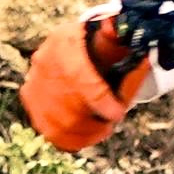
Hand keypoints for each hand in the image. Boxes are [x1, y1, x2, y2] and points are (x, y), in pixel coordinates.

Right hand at [22, 12, 145, 152]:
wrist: (66, 42)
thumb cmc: (94, 42)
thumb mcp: (109, 35)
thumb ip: (124, 48)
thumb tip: (144, 58)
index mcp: (65, 44)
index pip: (80, 79)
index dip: (100, 101)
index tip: (118, 113)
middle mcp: (44, 63)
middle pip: (68, 109)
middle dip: (94, 123)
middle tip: (110, 122)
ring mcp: (34, 83)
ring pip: (58, 124)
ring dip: (84, 133)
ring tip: (101, 129)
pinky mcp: (29, 99)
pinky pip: (49, 129)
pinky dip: (70, 138)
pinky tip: (85, 136)